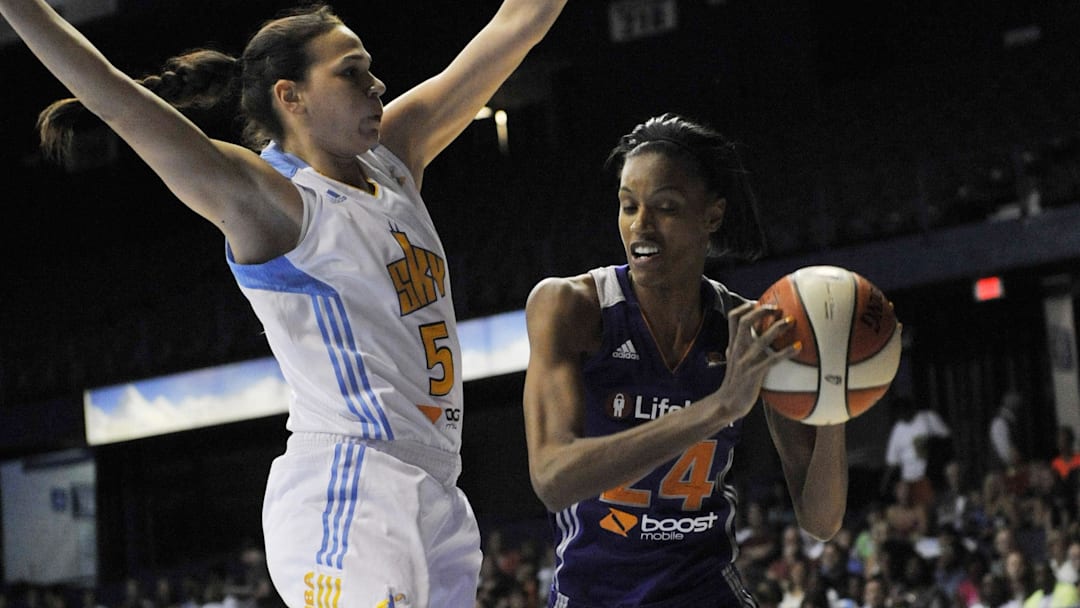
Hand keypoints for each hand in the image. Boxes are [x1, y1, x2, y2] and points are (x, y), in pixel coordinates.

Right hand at [710, 301, 798, 423]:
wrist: (727, 404)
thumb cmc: (734, 383)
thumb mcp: (734, 362)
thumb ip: (741, 349)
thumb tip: (752, 340)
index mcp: (733, 345)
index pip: (733, 319)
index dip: (744, 307)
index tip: (757, 303)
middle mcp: (737, 349)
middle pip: (745, 322)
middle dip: (762, 311)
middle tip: (777, 308)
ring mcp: (745, 361)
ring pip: (761, 338)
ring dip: (777, 327)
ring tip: (791, 321)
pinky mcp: (754, 373)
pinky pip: (772, 359)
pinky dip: (786, 352)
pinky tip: (798, 347)